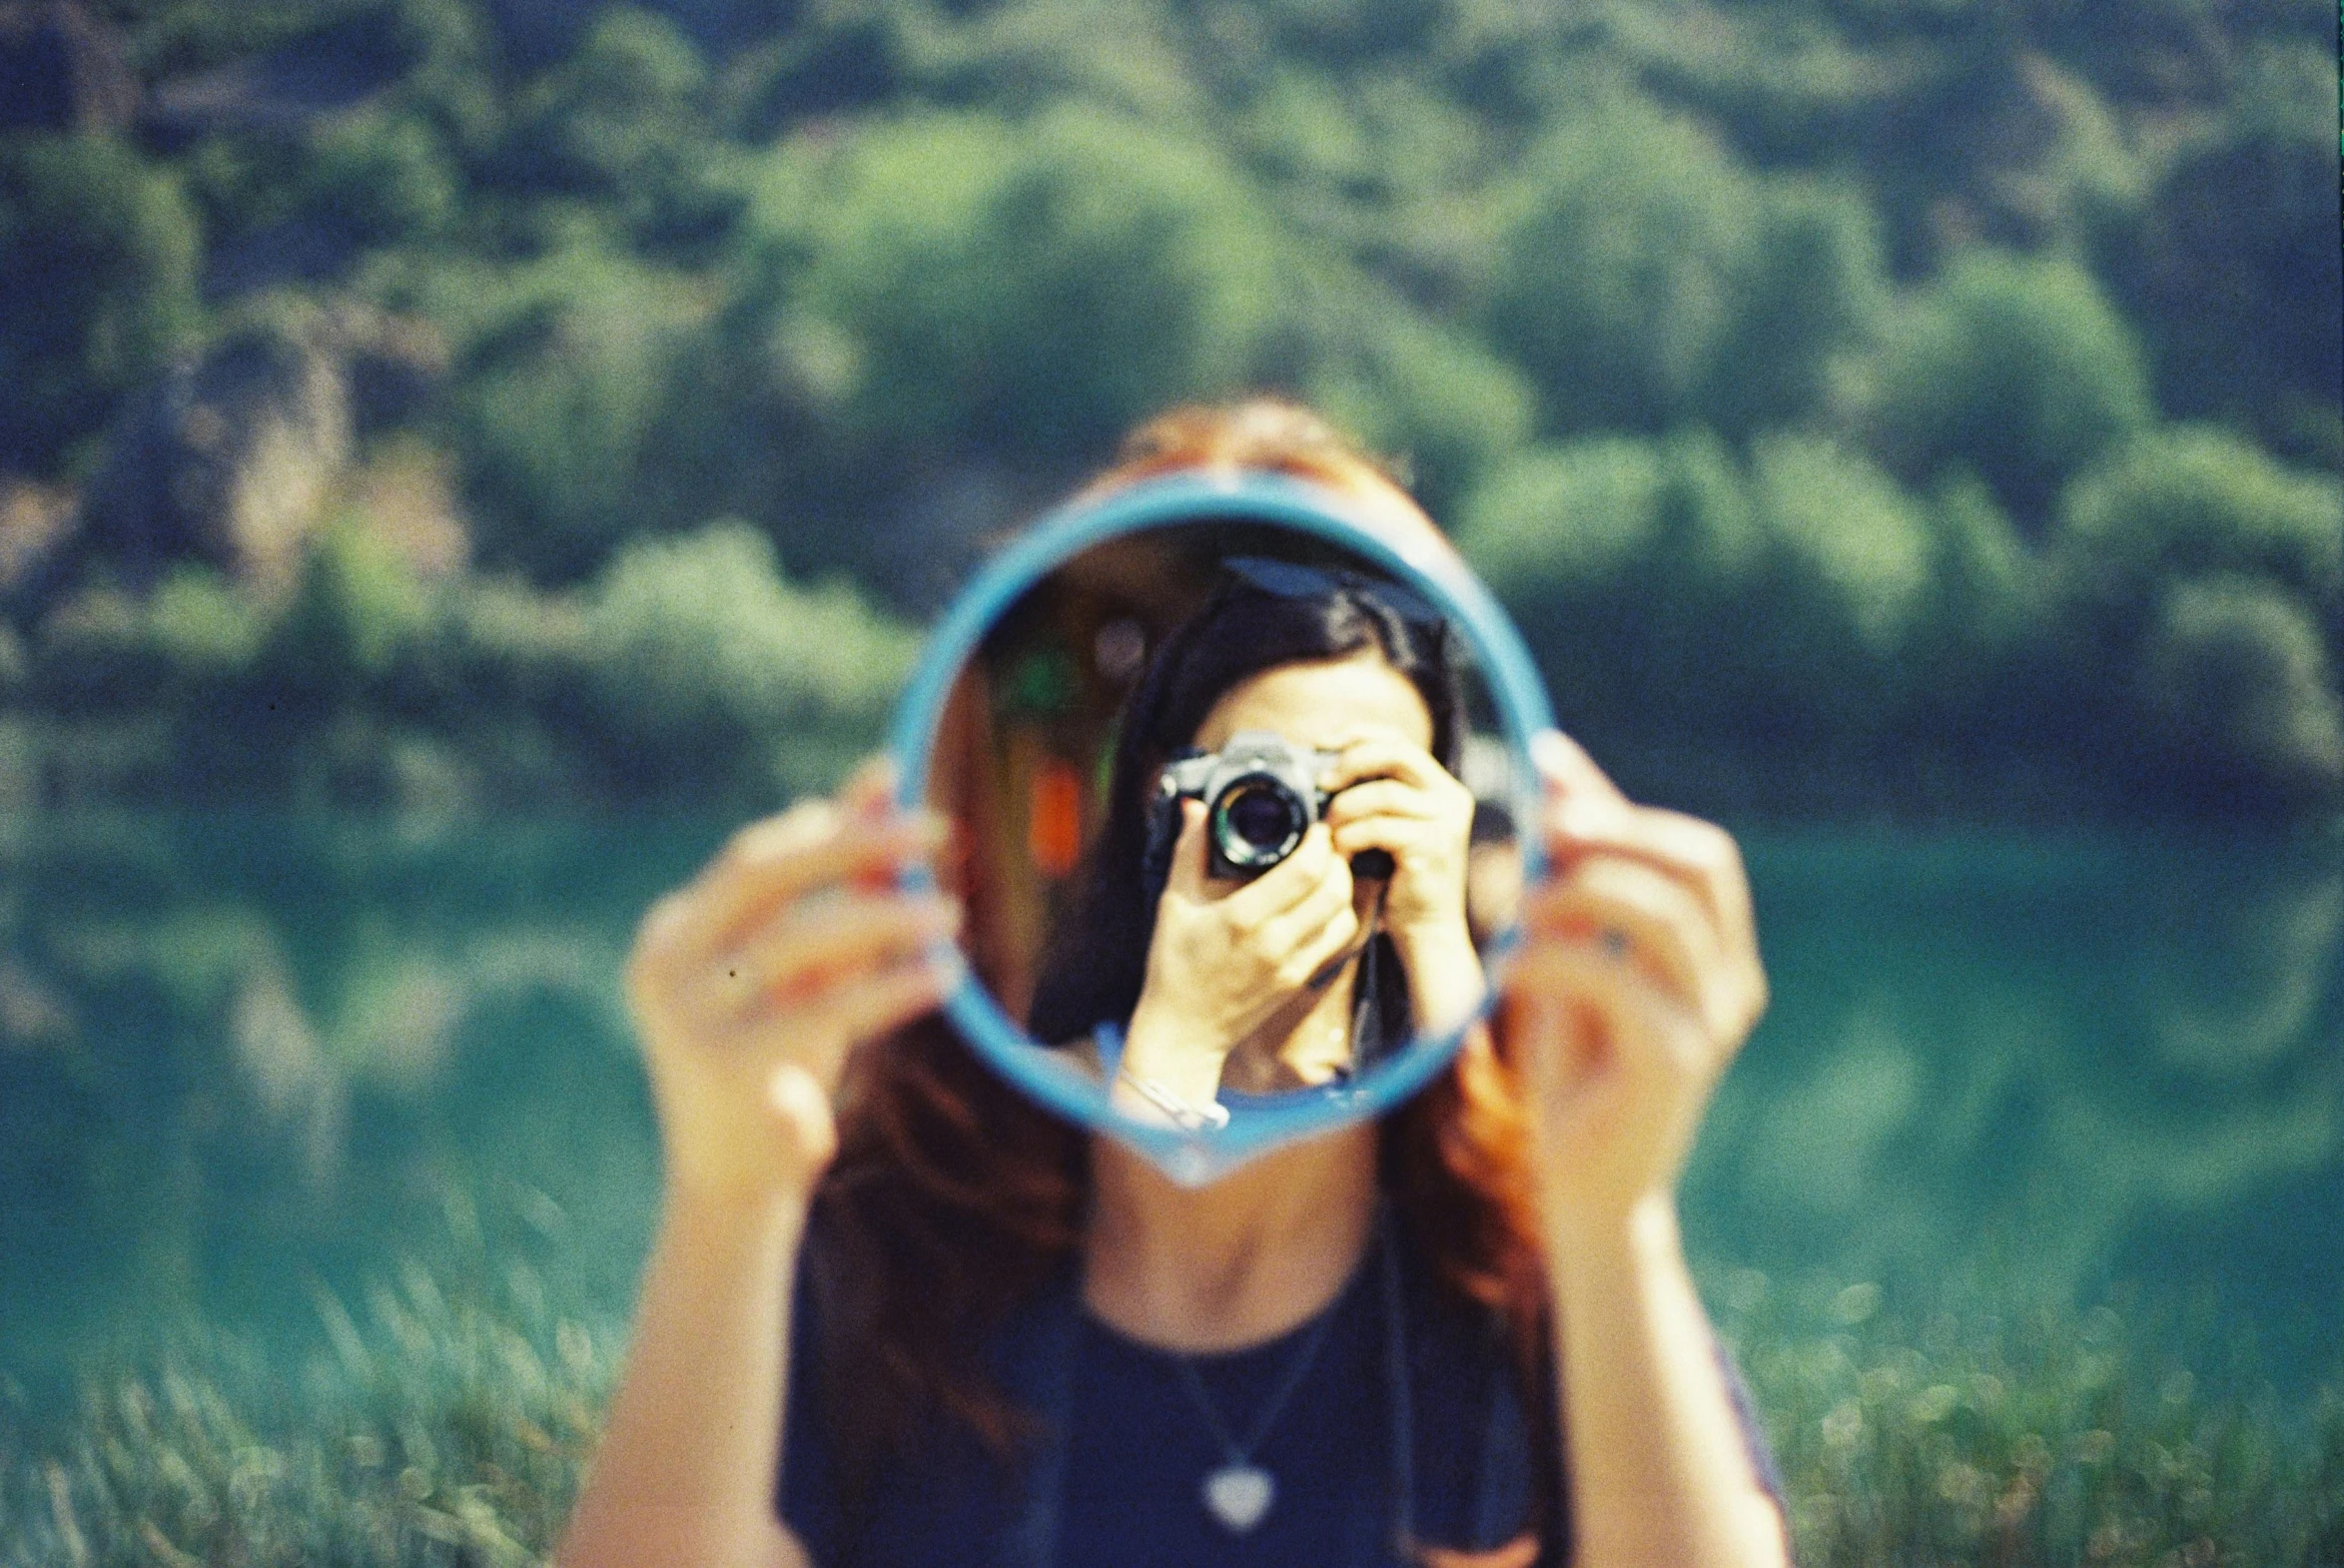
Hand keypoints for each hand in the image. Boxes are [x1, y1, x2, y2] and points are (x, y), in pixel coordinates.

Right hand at [624, 759, 959, 1212]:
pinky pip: (825, 1009)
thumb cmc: (776, 1061)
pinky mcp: (728, 1068)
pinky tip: (943, 975)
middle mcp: (666, 964)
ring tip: (951, 913)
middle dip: (857, 843)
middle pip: (765, 874)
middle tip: (940, 830)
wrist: (734, 1186)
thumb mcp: (803, 969)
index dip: (831, 821)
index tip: (902, 794)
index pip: (756, 856)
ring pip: (798, 939)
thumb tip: (884, 774)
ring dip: (884, 917)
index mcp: (673, 932)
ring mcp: (688, 1016)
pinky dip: (892, 986)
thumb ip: (838, 880)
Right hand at [1121, 799, 1359, 1103]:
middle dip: (1337, 856)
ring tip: (1327, 866)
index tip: (1314, 823)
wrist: (1185, 1032)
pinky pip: (1337, 938)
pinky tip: (1324, 898)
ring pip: (1345, 913)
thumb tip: (1197, 807)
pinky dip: (1340, 911)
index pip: (1304, 870)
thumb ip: (1189, 851)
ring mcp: (1293, 964)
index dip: (1319, 841)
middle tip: (1325, 840)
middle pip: (1335, 888)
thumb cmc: (1174, 965)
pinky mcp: (1301, 978)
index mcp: (1243, 918)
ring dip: (1343, 884)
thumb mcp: (1174, 904)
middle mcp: (1275, 942)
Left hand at [1320, 730, 1474, 941]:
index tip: (1320, 744)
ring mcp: (1446, 822)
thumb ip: (1369, 796)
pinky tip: (1341, 850)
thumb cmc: (1396, 880)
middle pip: (1396, 753)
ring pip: (1383, 793)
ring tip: (1327, 829)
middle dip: (1351, 762)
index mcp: (1440, 786)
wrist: (1425, 931)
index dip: (1357, 735)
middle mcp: (1450, 797)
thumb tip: (1318, 768)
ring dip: (1345, 809)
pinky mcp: (1433, 847)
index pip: (1398, 740)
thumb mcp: (1386, 827)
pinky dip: (1351, 836)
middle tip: (1319, 782)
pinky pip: (1379, 828)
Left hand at [1506, 732, 1767, 1235]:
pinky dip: (1555, 959)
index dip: (1624, 809)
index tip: (1546, 773)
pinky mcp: (1674, 1067)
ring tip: (1515, 909)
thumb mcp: (1575, 957)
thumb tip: (1553, 764)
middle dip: (1619, 834)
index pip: (1699, 853)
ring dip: (1581, 894)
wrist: (1591, 1191)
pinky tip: (1507, 968)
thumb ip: (1574, 871)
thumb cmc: (1580, 1070)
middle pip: (1700, 867)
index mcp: (1718, 954)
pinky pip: (1620, 984)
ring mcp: (1710, 1026)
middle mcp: (1731, 983)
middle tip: (1542, 830)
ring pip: (1666, 917)